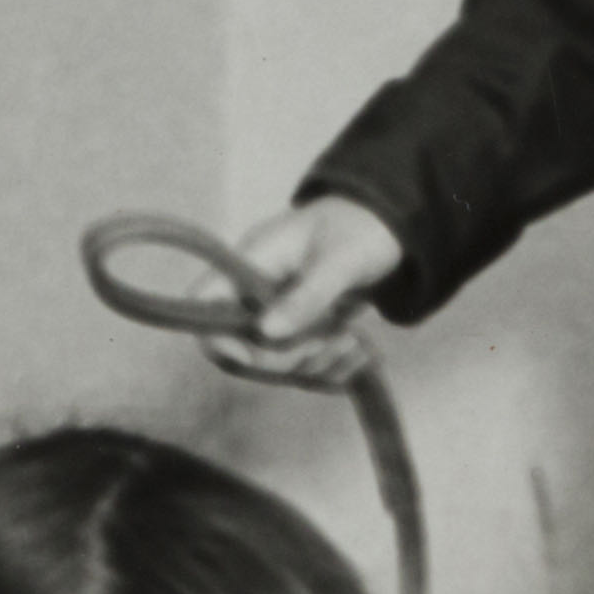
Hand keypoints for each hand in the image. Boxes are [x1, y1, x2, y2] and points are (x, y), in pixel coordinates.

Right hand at [209, 195, 402, 387]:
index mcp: (251, 262)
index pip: (205, 304)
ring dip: (317, 364)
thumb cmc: (359, 228)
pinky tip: (363, 354)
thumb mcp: (338, 260)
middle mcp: (255, 292)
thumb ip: (305, 296)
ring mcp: (279, 315)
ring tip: (354, 340)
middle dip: (285, 357)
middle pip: (241, 348)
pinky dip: (335, 369)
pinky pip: (307, 367)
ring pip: (277, 364)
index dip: (219, 336)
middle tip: (330, 340)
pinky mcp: (304, 332)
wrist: (388, 224)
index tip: (260, 351)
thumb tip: (265, 332)